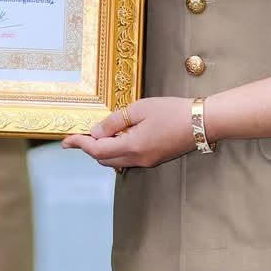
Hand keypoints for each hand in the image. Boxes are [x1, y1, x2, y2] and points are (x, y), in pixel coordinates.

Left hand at [63, 96, 194, 168]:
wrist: (204, 122)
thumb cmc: (173, 111)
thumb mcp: (140, 109)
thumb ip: (115, 121)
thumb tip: (96, 132)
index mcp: (132, 147)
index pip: (96, 149)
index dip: (79, 144)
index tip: (66, 141)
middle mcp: (138, 159)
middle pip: (103, 159)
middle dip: (88, 149)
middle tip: (77, 137)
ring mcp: (147, 162)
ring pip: (115, 161)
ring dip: (102, 151)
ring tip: (96, 136)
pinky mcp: (155, 159)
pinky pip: (128, 159)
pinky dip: (117, 151)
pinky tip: (117, 138)